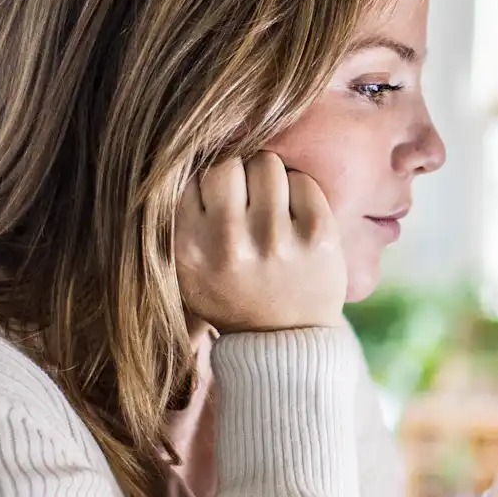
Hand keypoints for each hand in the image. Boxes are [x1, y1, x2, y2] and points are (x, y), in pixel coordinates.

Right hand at [175, 152, 344, 332]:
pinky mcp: (318, 236)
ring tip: (270, 204)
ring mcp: (275, 239)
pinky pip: (303, 180)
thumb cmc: (231, 295)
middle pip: (226, 163)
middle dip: (236, 174)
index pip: (190, 176)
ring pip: (266, 163)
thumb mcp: (187, 269)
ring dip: (268, 178)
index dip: (205, 183)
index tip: (216, 202)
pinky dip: (298, 191)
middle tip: (246, 198)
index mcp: (189, 248)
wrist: (283, 343)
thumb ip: (179, 219)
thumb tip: (180, 153)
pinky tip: (294, 216)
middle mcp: (229, 243)